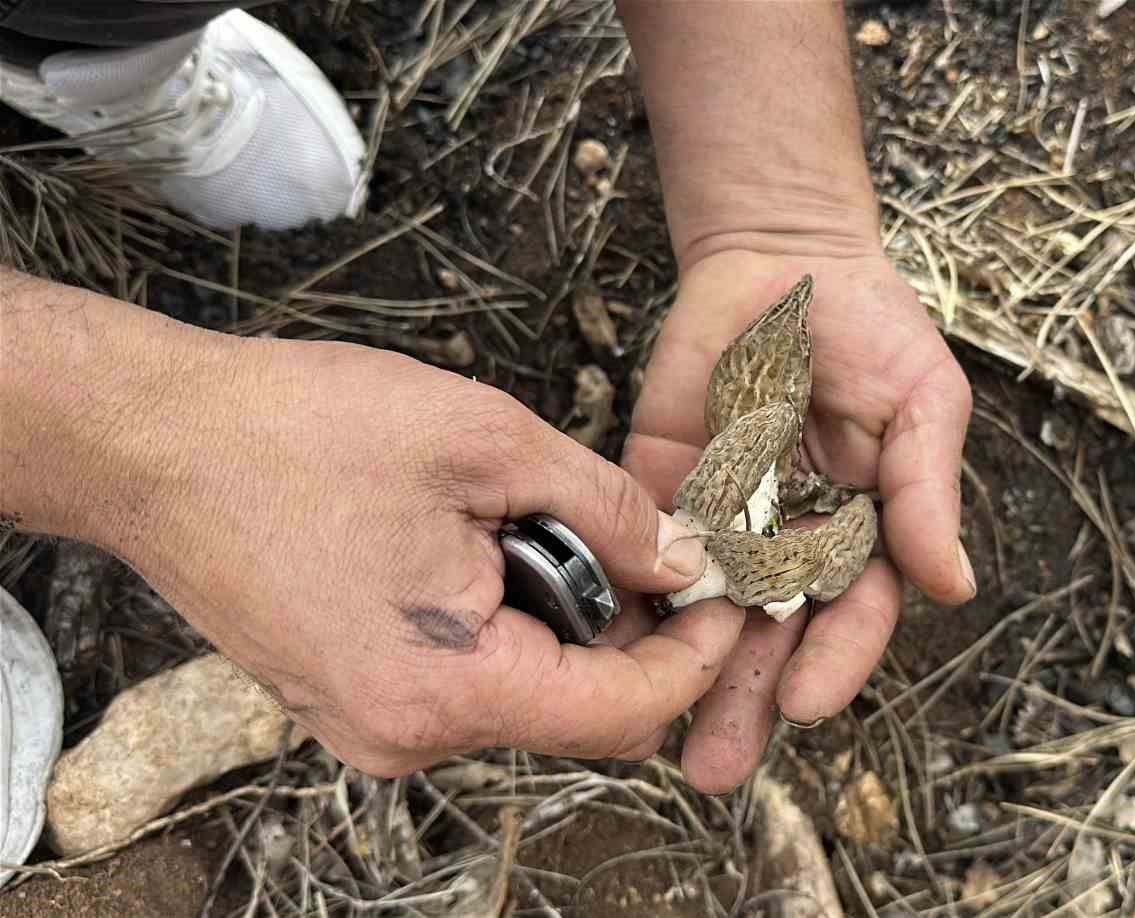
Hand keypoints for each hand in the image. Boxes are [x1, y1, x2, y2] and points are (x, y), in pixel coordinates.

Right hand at [116, 338, 744, 776]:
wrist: (155, 444)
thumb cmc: (299, 433)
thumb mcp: (488, 442)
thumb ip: (608, 508)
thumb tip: (685, 556)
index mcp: (447, 691)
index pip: (624, 711)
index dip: (697, 653)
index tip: (730, 592)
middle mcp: (409, 736)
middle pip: (582, 712)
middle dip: (636, 633)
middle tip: (654, 542)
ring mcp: (375, 725)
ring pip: (530, 695)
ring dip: (568, 621)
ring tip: (545, 525)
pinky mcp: (355, 697)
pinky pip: (473, 681)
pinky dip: (512, 625)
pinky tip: (496, 548)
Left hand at [617, 248, 975, 792]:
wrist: (781, 258)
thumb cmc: (872, 328)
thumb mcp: (921, 403)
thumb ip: (923, 492)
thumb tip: (954, 585)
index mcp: (863, 531)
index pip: (854, 613)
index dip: (834, 660)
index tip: (806, 702)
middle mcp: (794, 543)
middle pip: (773, 638)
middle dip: (747, 702)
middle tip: (715, 767)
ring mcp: (727, 522)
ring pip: (708, 616)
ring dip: (686, 679)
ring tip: (663, 744)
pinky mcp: (665, 491)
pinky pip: (646, 555)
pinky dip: (631, 604)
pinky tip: (610, 652)